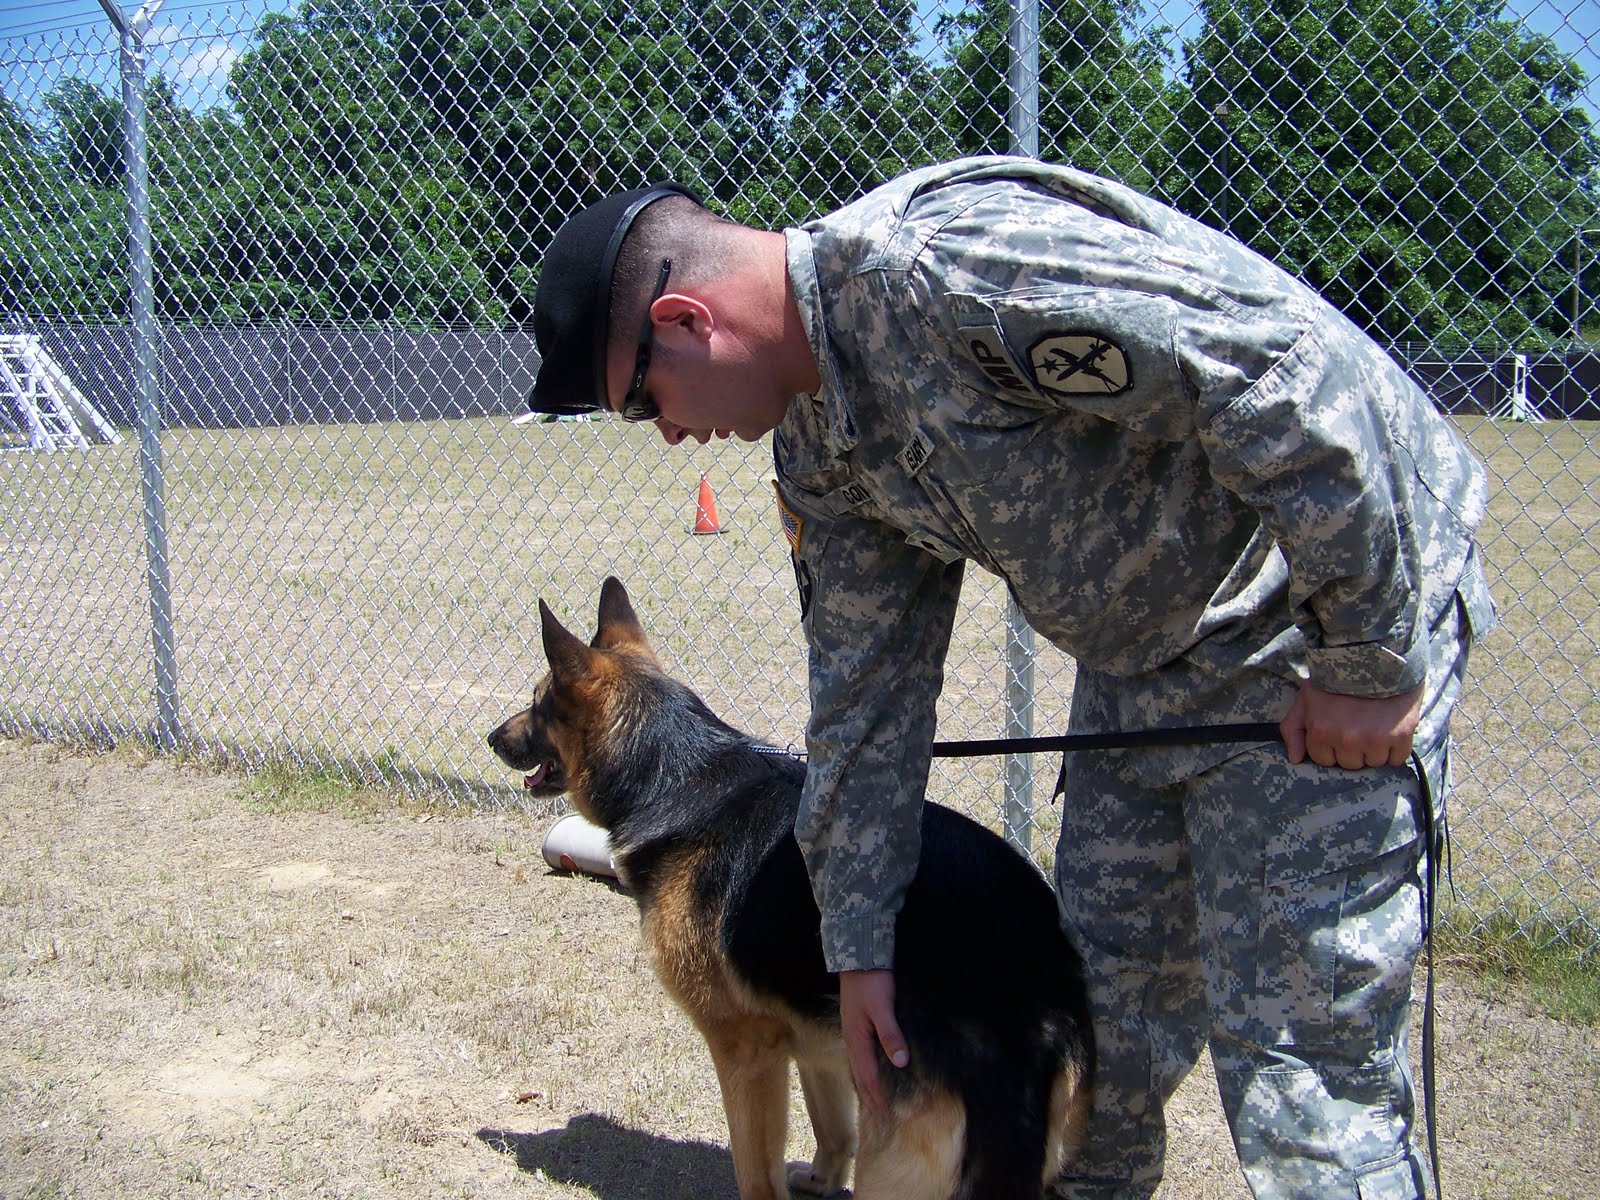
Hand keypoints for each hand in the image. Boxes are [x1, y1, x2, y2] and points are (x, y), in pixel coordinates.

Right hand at [838, 969, 908, 1112]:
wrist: (858, 958)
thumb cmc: (871, 982)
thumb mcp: (883, 1008)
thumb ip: (891, 1035)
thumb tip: (900, 1063)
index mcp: (856, 1038)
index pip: (867, 1075)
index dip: (876, 1095)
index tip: (886, 1113)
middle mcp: (851, 1038)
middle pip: (859, 1074)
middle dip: (868, 1094)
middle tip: (878, 1113)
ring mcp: (852, 1031)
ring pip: (857, 1064)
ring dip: (865, 1082)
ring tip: (873, 1097)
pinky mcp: (856, 1024)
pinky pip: (859, 1054)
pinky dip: (865, 1067)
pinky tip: (871, 1067)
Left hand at [1280, 680, 1424, 768]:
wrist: (1376, 656)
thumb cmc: (1336, 678)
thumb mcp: (1305, 698)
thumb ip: (1293, 729)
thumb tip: (1296, 759)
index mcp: (1321, 732)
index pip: (1324, 760)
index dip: (1330, 747)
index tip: (1336, 731)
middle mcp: (1347, 740)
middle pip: (1350, 764)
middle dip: (1351, 749)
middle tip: (1357, 725)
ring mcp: (1374, 740)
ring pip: (1373, 763)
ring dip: (1374, 749)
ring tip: (1374, 725)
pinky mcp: (1400, 737)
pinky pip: (1397, 759)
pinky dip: (1396, 749)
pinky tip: (1390, 729)